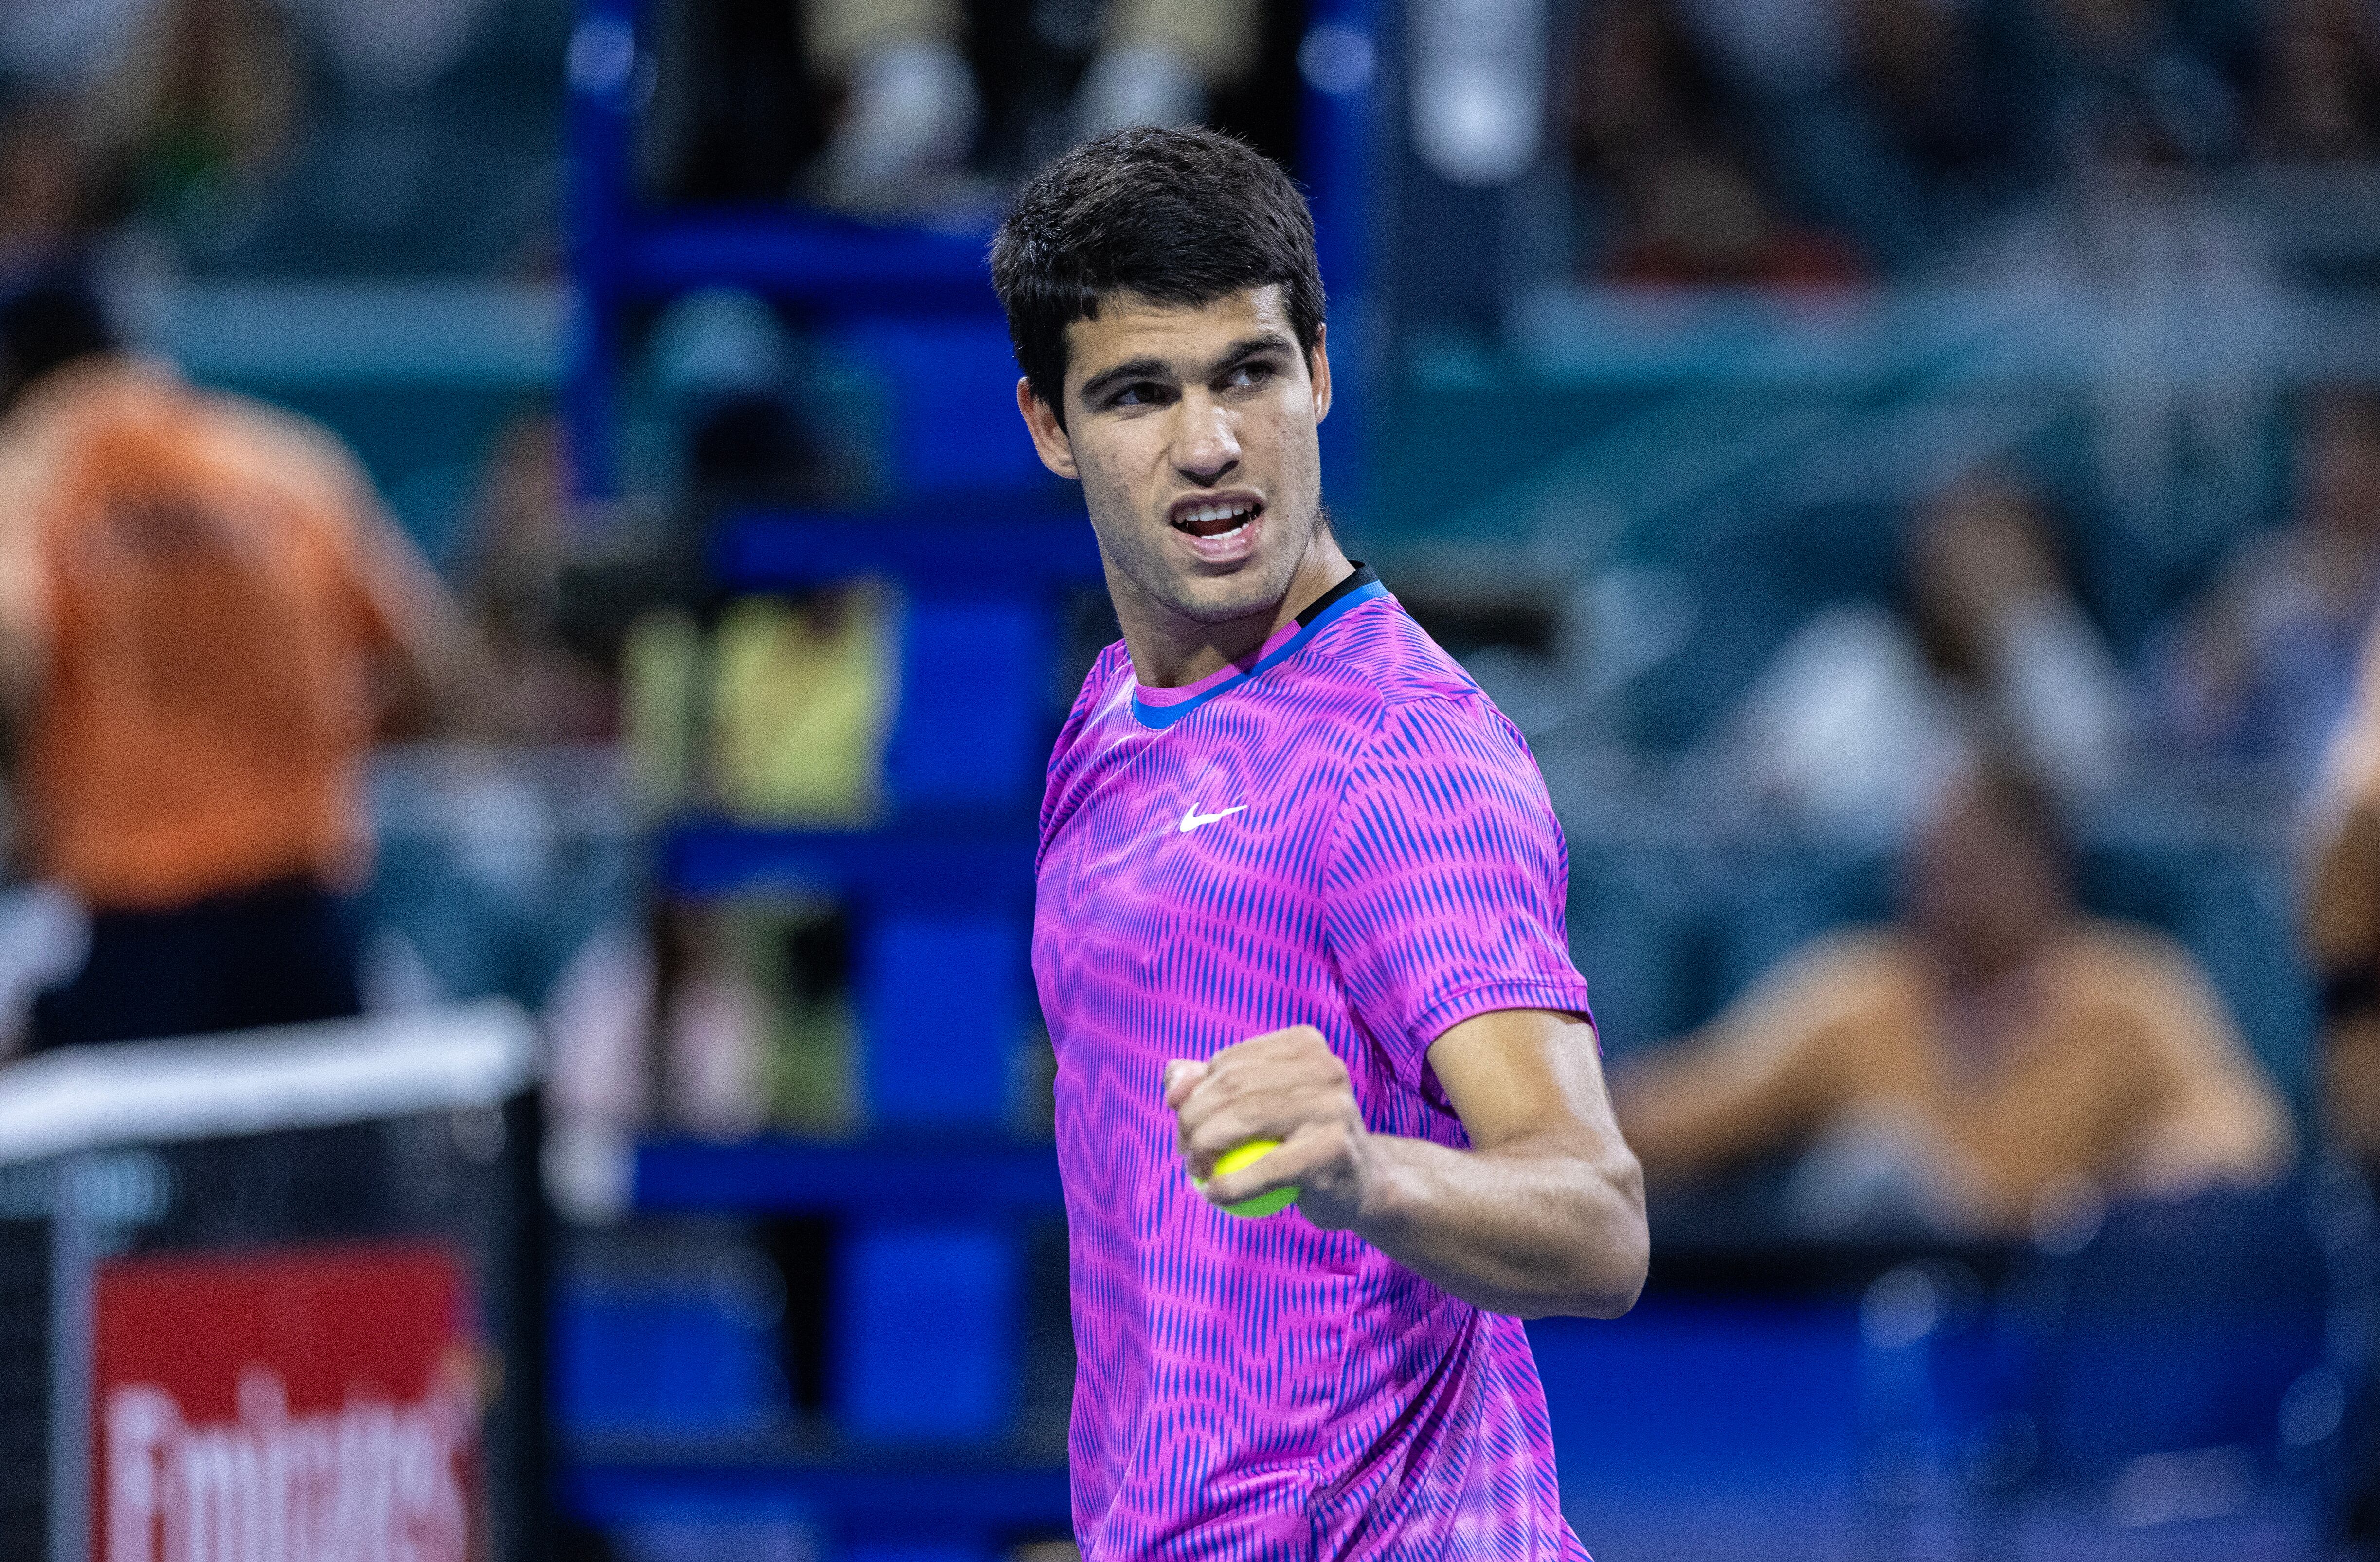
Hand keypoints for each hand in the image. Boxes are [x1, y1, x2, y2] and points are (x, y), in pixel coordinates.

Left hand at [1164, 1026, 1374, 1227]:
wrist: (1361, 1185)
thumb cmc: (1299, 1141)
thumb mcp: (1257, 1105)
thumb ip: (1211, 1087)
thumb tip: (1172, 1080)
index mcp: (1305, 1045)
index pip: (1229, 1063)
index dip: (1192, 1095)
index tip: (1182, 1125)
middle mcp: (1325, 1066)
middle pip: (1232, 1086)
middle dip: (1191, 1121)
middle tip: (1186, 1153)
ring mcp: (1334, 1106)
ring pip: (1245, 1118)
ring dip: (1204, 1149)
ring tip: (1197, 1171)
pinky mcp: (1334, 1149)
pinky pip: (1266, 1168)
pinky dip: (1230, 1185)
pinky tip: (1213, 1194)